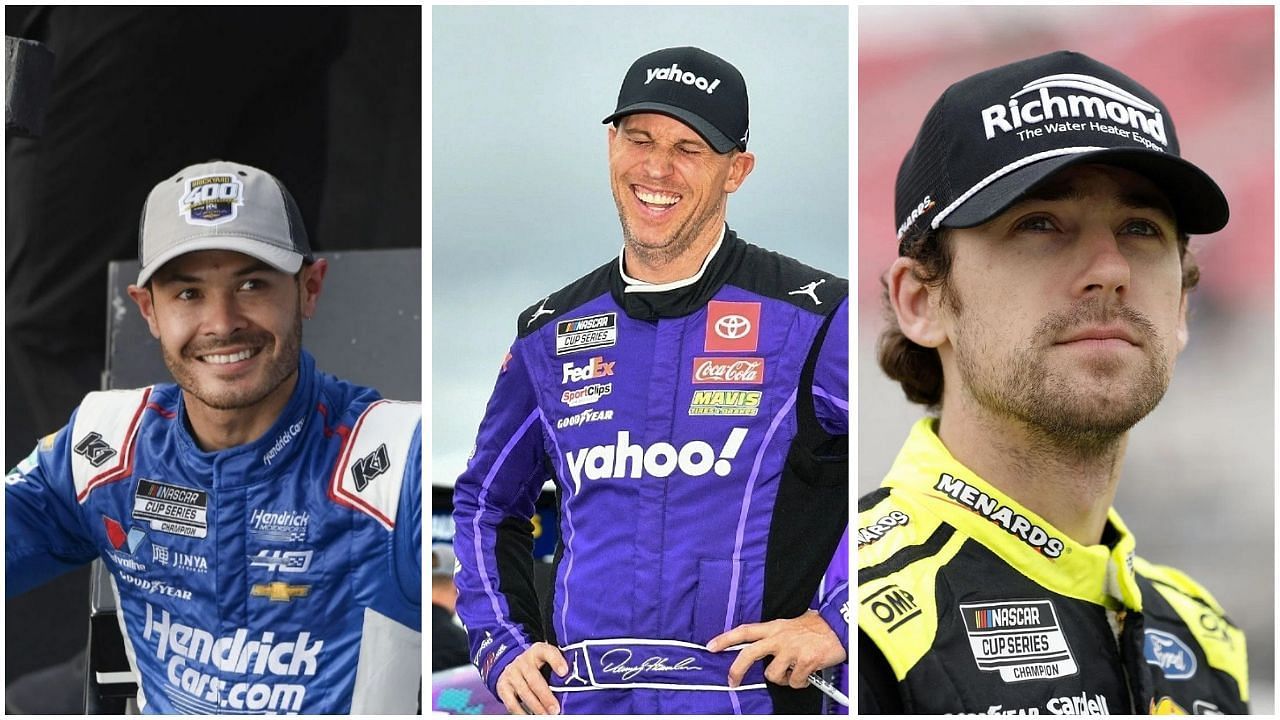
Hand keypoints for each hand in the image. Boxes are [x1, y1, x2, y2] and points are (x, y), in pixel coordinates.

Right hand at [495, 642, 567, 714]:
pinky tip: (530, 717)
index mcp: (538, 651)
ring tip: (546, 716)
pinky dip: (521, 712)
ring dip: (536, 707)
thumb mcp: (547, 661)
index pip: (547, 652)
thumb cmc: (538, 666)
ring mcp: (512, 673)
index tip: (564, 672)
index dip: (556, 661)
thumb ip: (558, 669)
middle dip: (546, 696)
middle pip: (534, 679)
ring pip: (524, 692)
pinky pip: (511, 702)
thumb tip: (573, 687)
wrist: (514, 665)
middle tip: (556, 710)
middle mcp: (523, 661)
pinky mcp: (503, 686)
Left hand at [707, 610, 846, 688]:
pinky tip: (808, 674)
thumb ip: (775, 636)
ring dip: (782, 679)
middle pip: (749, 653)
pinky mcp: (805, 661)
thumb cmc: (816, 628)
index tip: (711, 646)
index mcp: (775, 627)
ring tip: (793, 672)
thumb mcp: (790, 626)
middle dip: (737, 670)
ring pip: (773, 675)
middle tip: (732, 681)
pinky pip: (795, 682)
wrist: (839, 627)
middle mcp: (780, 637)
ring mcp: (792, 650)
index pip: (745, 631)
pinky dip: (801, 682)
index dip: (726, 638)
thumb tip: (763, 650)